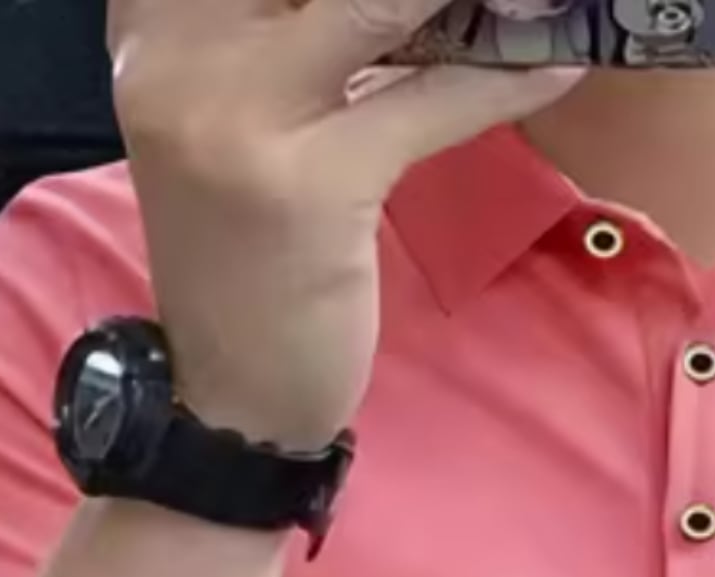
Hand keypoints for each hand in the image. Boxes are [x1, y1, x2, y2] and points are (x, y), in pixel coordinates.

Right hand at [109, 0, 583, 449]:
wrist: (224, 398)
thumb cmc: (250, 252)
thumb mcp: (246, 112)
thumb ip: (301, 30)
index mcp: (155, 11)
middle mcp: (175, 40)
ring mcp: (234, 109)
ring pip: (380, 1)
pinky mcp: (308, 183)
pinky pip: (427, 101)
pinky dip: (502, 79)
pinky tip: (559, 64)